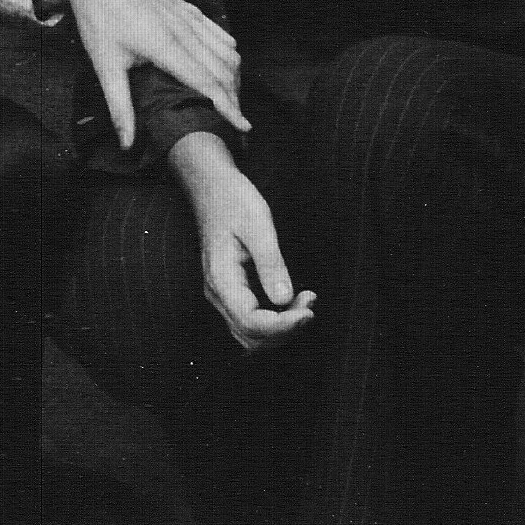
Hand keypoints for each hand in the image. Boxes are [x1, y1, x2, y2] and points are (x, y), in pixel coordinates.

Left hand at [37, 0, 246, 150]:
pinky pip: (219, 30)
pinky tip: (224, 66)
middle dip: (235, 95)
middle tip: (237, 120)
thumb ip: (120, 107)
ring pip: (226, 48)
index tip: (243, 126)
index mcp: (165, 46)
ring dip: (234, 74)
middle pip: (223, 67)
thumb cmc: (98, 20)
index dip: (228, 107)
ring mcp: (188, 14)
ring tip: (231, 98)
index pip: (207, 82)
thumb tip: (127, 144)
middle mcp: (184, 28)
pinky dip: (227, 52)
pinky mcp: (187, 5)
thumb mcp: (104, 66)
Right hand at [171, 139, 314, 351]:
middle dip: (285, 329)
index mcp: (221, 278)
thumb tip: (284, 299)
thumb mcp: (258, 224)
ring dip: (281, 328)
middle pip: (251, 335)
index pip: (251, 322)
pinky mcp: (232, 292)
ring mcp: (222, 295)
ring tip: (306, 303)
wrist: (213, 188)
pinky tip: (293, 301)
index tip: (309, 312)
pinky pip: (252, 320)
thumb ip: (271, 263)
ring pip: (251, 333)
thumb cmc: (234, 201)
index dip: (282, 325)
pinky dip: (275, 319)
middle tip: (311, 304)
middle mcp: (218, 294)